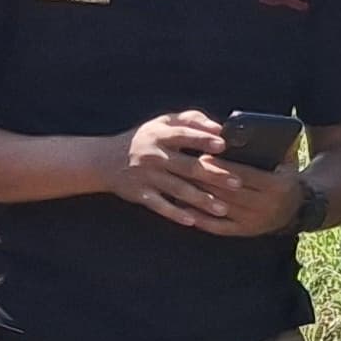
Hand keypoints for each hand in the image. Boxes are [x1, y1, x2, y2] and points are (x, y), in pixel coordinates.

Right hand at [109, 111, 283, 232]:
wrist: (104, 161)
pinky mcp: (140, 194)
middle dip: (213, 175)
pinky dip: (176, 214)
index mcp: (159, 135)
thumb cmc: (143, 140)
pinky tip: (193, 221)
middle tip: (236, 183)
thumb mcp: (161, 123)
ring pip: (178, 189)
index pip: (183, 135)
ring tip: (223, 208)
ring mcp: (146, 176)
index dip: (203, 139)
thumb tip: (218, 126)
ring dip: (201, 199)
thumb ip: (189, 119)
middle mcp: (153, 155)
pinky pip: (160, 206)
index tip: (223, 144)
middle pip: (187, 166)